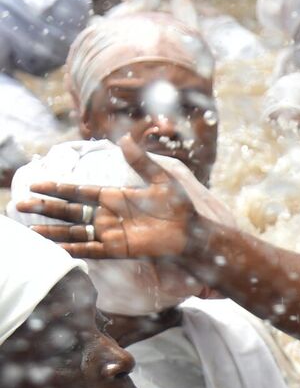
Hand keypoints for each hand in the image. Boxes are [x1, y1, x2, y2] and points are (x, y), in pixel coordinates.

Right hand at [14, 125, 198, 260]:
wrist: (192, 232)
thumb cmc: (179, 207)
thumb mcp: (161, 179)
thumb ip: (141, 161)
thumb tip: (125, 138)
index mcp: (114, 196)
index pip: (79, 191)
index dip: (58, 188)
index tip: (36, 182)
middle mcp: (107, 215)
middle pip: (69, 211)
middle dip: (46, 208)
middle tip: (20, 204)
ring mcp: (110, 233)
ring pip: (74, 231)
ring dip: (53, 232)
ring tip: (30, 231)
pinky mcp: (117, 249)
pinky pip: (90, 250)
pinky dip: (73, 249)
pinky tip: (56, 249)